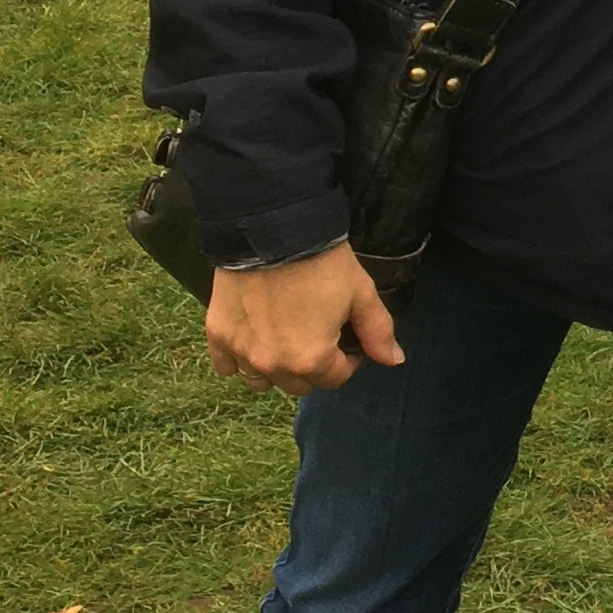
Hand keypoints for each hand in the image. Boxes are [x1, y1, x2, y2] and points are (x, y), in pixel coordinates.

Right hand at [203, 244, 403, 395]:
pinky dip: (239, 359)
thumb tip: (394, 360)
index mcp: (311, 359)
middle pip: (299, 385)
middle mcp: (273, 364)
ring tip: (284, 339)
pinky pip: (227, 366)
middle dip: (313, 367)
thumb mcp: (360, 292)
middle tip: (317, 334)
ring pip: (262, 382)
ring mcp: (242, 351)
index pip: (335, 379)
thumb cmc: (321, 260)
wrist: (272, 228)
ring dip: (275, 369)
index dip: (346, 359)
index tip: (345, 338)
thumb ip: (377, 331)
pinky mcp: (218, 334)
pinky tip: (253, 337)